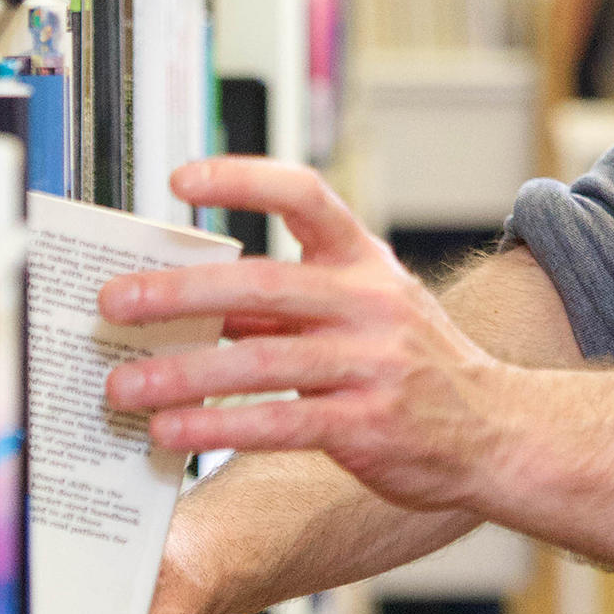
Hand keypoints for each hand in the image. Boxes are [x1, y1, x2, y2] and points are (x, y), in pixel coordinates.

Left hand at [99, 156, 523, 512]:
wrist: (499, 431)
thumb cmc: (415, 367)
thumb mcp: (364, 314)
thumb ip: (284, 306)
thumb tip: (188, 303)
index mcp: (365, 261)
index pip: (304, 194)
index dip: (242, 179)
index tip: (181, 180)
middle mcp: (370, 303)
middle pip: (262, 285)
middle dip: (177, 292)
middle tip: (114, 301)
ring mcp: (371, 364)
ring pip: (259, 360)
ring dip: (179, 374)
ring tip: (123, 387)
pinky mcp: (366, 425)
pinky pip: (277, 422)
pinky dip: (215, 427)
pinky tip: (170, 434)